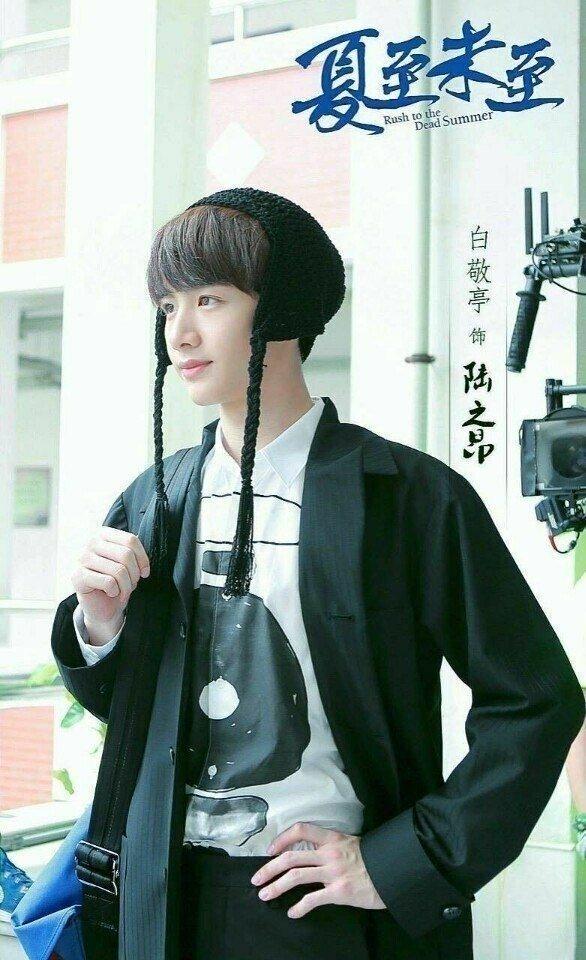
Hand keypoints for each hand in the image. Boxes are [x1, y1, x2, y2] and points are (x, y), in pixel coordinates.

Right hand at [71, 527, 149, 625]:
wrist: (99, 605)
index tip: (145, 573)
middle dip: (134, 575)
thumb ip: (132, 553)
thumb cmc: (115, 581)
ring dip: (126, 587)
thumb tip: (142, 555)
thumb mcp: (125, 563)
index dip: (143, 559)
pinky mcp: (78, 576)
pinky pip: (109, 583)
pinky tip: (110, 593)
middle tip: (132, 585)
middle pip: (126, 555)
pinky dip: (115, 591)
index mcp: (102, 534)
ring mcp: (82, 558)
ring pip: (119, 570)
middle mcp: (90, 542)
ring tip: (123, 592)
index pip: (131, 540)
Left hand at [249, 822, 385, 918]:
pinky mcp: (339, 892)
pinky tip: (292, 912)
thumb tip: (309, 854)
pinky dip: (299, 907)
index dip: (282, 838)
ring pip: (296, 877)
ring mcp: (333, 873)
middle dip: (269, 868)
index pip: (301, 830)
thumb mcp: (350, 843)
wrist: (393, 873)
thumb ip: (330, 846)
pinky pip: (312, 899)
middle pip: (291, 858)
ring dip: (276, 887)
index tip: (270, 850)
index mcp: (332, 838)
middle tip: (256, 879)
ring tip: (265, 895)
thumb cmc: (372, 859)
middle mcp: (329, 853)